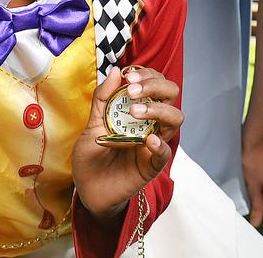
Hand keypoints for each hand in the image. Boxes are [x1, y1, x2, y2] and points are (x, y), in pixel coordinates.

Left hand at [72, 66, 182, 220]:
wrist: (87, 190)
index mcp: (139, 109)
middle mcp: (151, 122)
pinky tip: (148, 140)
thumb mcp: (92, 124)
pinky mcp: (152, 164)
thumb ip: (103, 99)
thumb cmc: (91, 157)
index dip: (147, 75)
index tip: (129, 77)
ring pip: (175, 118)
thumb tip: (116, 71)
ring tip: (135, 113)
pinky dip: (160, 144)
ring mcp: (154, 142)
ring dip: (158, 110)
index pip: (155, 83)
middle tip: (133, 91)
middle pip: (171, 94)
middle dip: (156, 86)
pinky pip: (166, 152)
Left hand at [241, 136, 262, 226]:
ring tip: (251, 178)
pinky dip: (260, 183)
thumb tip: (256, 224)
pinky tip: (254, 174)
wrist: (253, 140)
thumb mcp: (252, 187)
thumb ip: (256, 206)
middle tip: (249, 186)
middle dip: (258, 198)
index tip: (249, 196)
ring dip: (258, 190)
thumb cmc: (251, 163)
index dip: (257, 208)